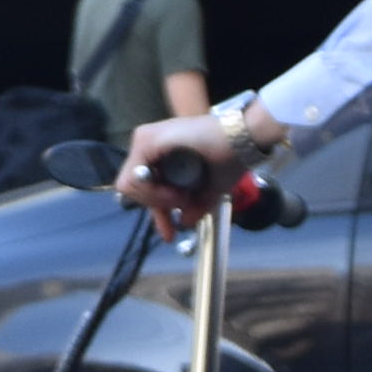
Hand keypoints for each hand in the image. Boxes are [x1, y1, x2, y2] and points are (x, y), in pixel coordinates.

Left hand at [117, 108, 256, 221]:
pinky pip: (135, 178)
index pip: (143, 187)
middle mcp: (147, 143)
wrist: (242, 139)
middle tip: (180, 209)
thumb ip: (192, 206)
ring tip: (182, 198)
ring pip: (130, 185)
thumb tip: (184, 222)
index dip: (156, 211)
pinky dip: (154, 192)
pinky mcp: (148, 140)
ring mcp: (145, 139)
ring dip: (156, 200)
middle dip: (156, 207)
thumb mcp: (206, 190)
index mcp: (159, 152)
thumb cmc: (228, 158)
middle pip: (134, 188)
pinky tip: (176, 194)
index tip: (170, 233)